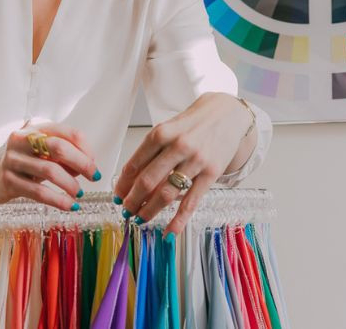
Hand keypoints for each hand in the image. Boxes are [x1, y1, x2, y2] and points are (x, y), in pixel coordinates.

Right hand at [0, 121, 99, 210]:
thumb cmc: (20, 159)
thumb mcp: (39, 150)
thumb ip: (61, 155)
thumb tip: (86, 167)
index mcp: (36, 127)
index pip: (68, 133)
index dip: (85, 149)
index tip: (93, 163)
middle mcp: (23, 139)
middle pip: (59, 148)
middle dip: (81, 163)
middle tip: (93, 176)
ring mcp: (13, 159)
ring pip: (49, 170)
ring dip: (70, 184)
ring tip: (80, 193)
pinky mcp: (7, 180)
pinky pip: (38, 192)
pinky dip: (57, 200)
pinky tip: (69, 206)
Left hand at [113, 92, 252, 234]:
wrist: (228, 113)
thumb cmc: (195, 122)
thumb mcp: (170, 128)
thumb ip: (153, 151)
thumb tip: (133, 181)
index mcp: (162, 132)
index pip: (135, 163)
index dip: (123, 183)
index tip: (118, 194)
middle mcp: (178, 145)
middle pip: (148, 181)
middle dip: (132, 200)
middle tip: (126, 210)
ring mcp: (196, 160)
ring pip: (167, 193)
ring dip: (149, 210)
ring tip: (140, 219)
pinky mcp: (212, 173)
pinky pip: (192, 201)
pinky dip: (179, 220)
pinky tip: (169, 231)